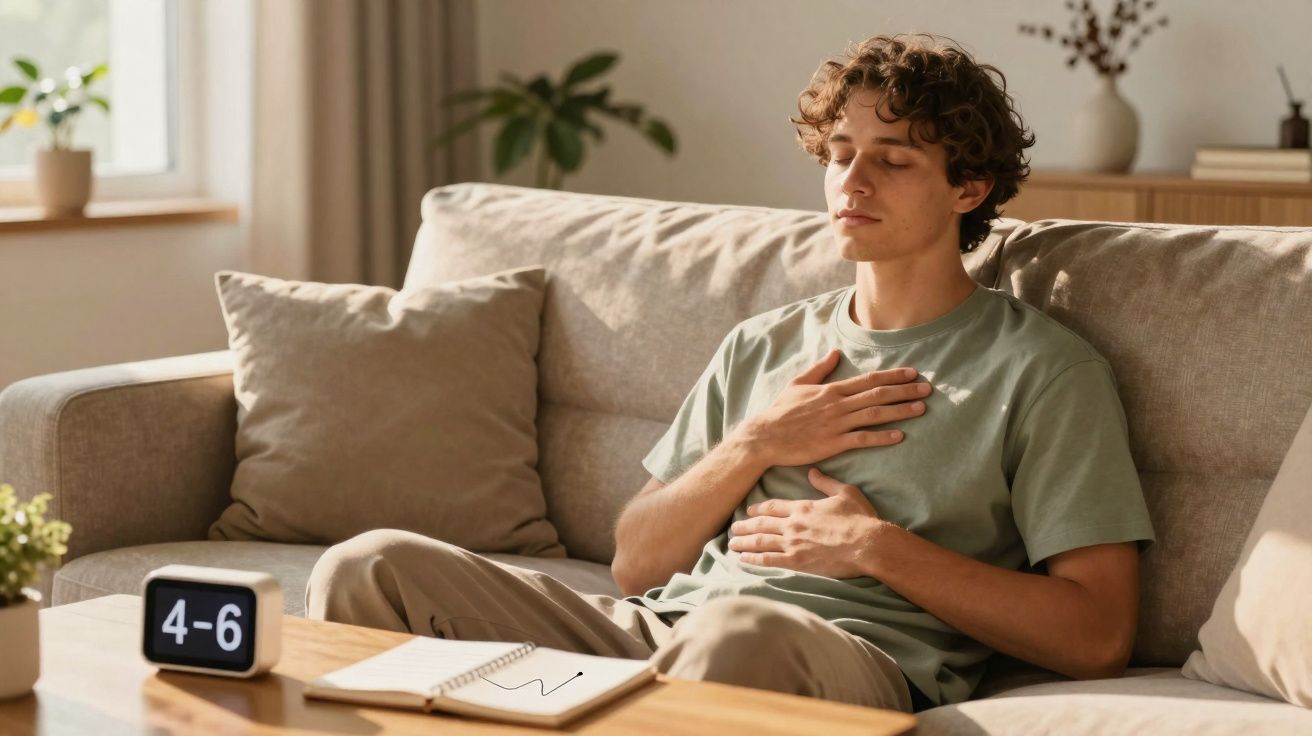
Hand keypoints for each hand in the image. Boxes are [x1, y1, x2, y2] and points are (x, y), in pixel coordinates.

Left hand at [727, 467, 889, 578]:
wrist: (868, 544)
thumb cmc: (860, 518)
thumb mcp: (845, 492)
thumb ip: (826, 482)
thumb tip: (812, 471)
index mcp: (803, 507)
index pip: (774, 507)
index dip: (759, 509)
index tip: (749, 510)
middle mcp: (793, 524)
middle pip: (762, 524)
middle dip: (745, 525)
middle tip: (733, 528)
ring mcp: (793, 543)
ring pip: (761, 541)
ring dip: (744, 542)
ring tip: (732, 544)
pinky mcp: (797, 562)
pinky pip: (769, 560)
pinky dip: (754, 559)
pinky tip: (743, 560)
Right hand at [731, 348, 930, 468]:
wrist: (765, 436)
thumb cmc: (780, 411)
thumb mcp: (798, 383)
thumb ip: (819, 369)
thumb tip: (835, 353)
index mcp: (832, 389)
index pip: (868, 379)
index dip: (893, 376)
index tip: (913, 373)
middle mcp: (838, 404)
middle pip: (878, 394)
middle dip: (905, 391)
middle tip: (928, 389)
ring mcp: (836, 424)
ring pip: (875, 414)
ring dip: (900, 411)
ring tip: (921, 409)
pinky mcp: (833, 443)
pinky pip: (862, 439)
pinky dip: (882, 437)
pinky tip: (899, 436)